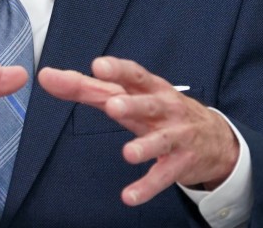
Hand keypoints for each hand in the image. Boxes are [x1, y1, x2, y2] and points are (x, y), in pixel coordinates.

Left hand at [38, 56, 237, 205]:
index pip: (133, 74)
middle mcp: (165, 108)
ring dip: (145, 146)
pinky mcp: (180, 163)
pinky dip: (147, 187)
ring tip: (128, 153)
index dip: (117, 69)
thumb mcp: (130, 96)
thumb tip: (46, 76)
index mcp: (150, 88)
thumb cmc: (160, 110)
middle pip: (149, 104)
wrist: (215, 139)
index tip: (98, 65)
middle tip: (112, 106)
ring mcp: (176, 135)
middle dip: (132, 105)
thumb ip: (87, 87)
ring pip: (161, 140)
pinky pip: (163, 176)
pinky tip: (129, 196)